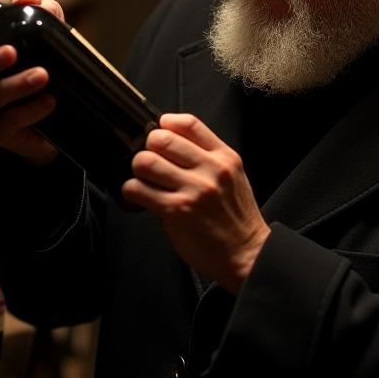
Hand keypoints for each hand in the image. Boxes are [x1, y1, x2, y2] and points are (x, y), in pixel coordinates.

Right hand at [0, 0, 64, 164]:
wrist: (65, 117)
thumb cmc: (43, 67)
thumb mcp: (46, 33)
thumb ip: (39, 9)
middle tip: (11, 52)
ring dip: (13, 85)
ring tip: (42, 76)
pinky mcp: (1, 133)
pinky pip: (8, 123)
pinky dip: (29, 110)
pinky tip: (49, 101)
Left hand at [122, 113, 269, 293]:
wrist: (247, 254)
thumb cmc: (237, 219)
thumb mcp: (233, 177)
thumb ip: (209, 158)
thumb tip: (170, 144)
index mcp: (224, 157)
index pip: (188, 123)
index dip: (166, 124)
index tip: (160, 132)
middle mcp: (210, 170)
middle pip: (162, 139)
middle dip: (148, 148)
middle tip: (151, 162)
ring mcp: (193, 190)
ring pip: (145, 162)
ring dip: (138, 170)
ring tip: (145, 180)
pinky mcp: (176, 211)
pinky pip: (137, 189)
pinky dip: (131, 191)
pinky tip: (140, 197)